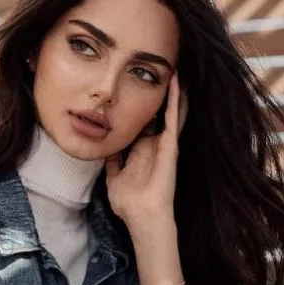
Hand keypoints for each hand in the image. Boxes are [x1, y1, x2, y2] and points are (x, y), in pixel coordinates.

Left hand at [105, 72, 186, 228]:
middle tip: (158, 71)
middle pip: (156, 116)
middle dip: (157, 96)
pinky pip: (174, 119)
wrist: (141, 216)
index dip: (139, 110)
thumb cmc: (129, 203)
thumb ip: (112, 163)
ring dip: (172, 92)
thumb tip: (106, 149)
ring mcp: (164, 145)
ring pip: (170, 113)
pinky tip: (178, 81)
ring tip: (174, 69)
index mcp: (141, 153)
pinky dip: (176, 100)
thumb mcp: (113, 179)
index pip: (141, 127)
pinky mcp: (170, 146)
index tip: (135, 91)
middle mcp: (154, 147)